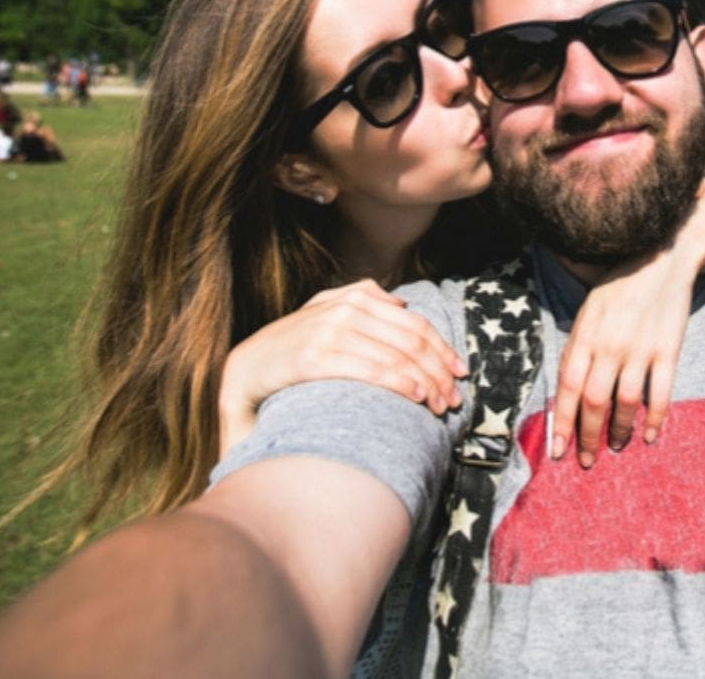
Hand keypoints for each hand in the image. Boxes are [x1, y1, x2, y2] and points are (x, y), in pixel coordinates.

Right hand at [217, 280, 465, 458]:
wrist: (243, 372)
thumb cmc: (292, 350)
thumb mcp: (324, 316)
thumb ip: (359, 299)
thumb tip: (401, 300)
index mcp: (351, 298)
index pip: (412, 322)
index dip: (441, 347)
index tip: (460, 372)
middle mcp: (341, 309)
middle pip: (410, 339)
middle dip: (438, 370)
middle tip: (455, 398)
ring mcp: (326, 331)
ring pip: (395, 355)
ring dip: (426, 382)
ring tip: (440, 405)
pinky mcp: (313, 358)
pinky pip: (369, 369)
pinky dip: (399, 382)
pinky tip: (416, 396)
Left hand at [549, 247, 695, 467]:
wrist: (664, 258)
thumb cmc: (620, 285)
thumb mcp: (589, 310)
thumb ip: (577, 346)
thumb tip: (564, 388)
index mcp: (585, 335)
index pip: (567, 388)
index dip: (561, 423)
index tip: (557, 451)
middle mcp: (610, 344)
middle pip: (594, 402)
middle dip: (588, 437)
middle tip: (586, 461)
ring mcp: (641, 348)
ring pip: (625, 403)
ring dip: (619, 431)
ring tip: (616, 447)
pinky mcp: (668, 350)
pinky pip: (661, 393)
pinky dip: (655, 419)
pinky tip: (649, 436)